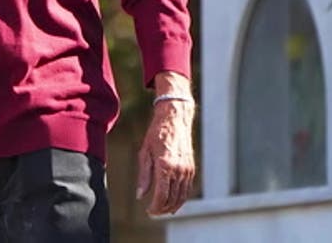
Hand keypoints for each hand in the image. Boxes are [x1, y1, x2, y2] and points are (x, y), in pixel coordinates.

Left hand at [137, 72, 195, 215]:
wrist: (174, 119)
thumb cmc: (156, 134)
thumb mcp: (144, 153)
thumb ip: (143, 176)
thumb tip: (140, 195)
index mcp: (165, 166)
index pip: (161, 195)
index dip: (155, 207)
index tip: (149, 212)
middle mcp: (179, 170)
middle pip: (173, 199)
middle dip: (163, 209)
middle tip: (153, 213)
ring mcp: (187, 169)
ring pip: (182, 196)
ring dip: (173, 205)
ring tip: (163, 210)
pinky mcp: (191, 168)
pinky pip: (187, 188)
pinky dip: (181, 197)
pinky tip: (173, 200)